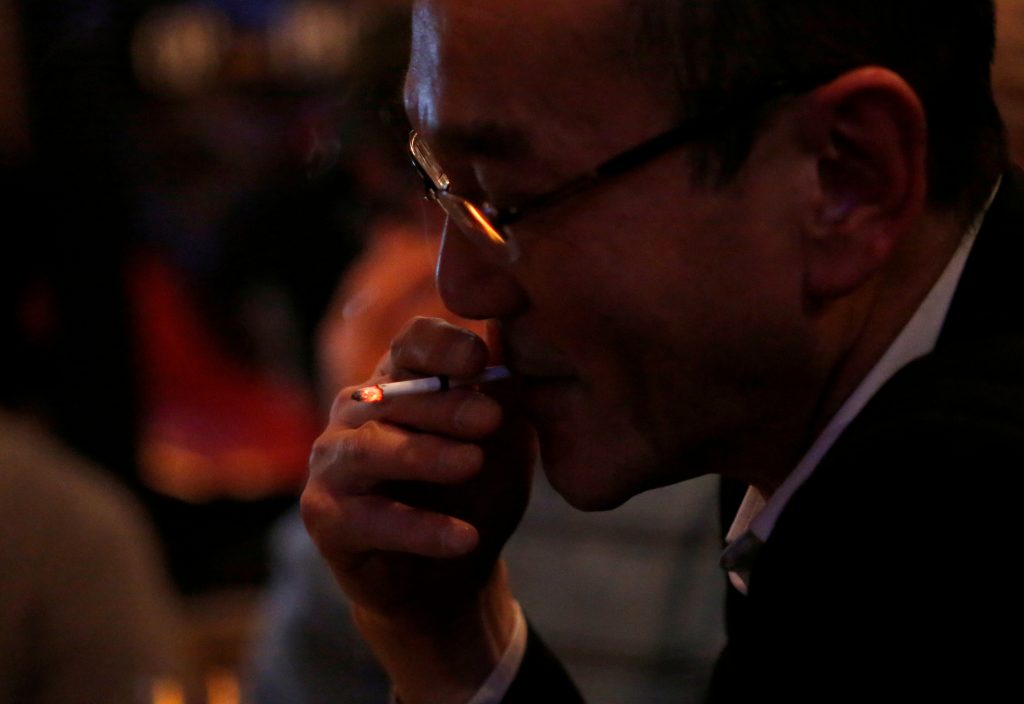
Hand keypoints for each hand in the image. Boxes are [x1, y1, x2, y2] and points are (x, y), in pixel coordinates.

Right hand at [301, 317, 533, 701]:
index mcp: (401, 380)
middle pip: (393, 394)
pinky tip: (464, 538)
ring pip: (369, 449)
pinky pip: (371, 518)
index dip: (443, 345)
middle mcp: (358, 411)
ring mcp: (334, 461)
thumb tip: (515, 358)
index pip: (413, 344)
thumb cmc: (475, 495)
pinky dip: (420, 529)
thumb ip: (508, 403)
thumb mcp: (504, 446)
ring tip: (472, 465)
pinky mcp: (325, 516)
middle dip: (444, 405)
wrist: (449, 580)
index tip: (481, 358)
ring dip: (422, 455)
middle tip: (491, 419)